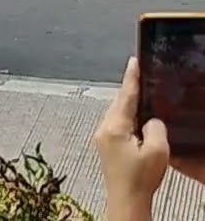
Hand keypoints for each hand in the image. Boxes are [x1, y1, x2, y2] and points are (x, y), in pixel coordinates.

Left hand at [93, 58, 168, 216]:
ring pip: (117, 113)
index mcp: (114, 127)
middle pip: (119, 103)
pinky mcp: (105, 146)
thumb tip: (151, 120)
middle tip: (141, 74)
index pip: (125, 97)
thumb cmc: (140, 177)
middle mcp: (103, 129)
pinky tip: (137, 118)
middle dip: (130, 90)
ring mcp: (102, 137)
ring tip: (142, 92)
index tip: (133, 61)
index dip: (131, 78)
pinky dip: (127, 117)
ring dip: (129, 104)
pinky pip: (117, 123)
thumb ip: (155, 129)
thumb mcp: (156, 151)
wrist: (126, 199)